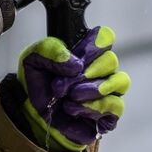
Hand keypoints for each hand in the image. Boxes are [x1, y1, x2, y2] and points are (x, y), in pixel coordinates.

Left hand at [16, 26, 129, 151]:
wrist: (32, 114)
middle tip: (63, 84)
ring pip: (120, 81)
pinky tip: (74, 109)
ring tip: (71, 96)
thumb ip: (51, 50)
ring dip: (94, 88)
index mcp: (85, 51)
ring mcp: (108, 91)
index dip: (95, 43)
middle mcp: (100, 69)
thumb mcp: (32, 59)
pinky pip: (116, 106)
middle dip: (87, 72)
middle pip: (111, 60)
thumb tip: (76, 64)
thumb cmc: (36, 85)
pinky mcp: (109, 114)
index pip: (105, 37)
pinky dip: (94, 107)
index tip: (78, 55)